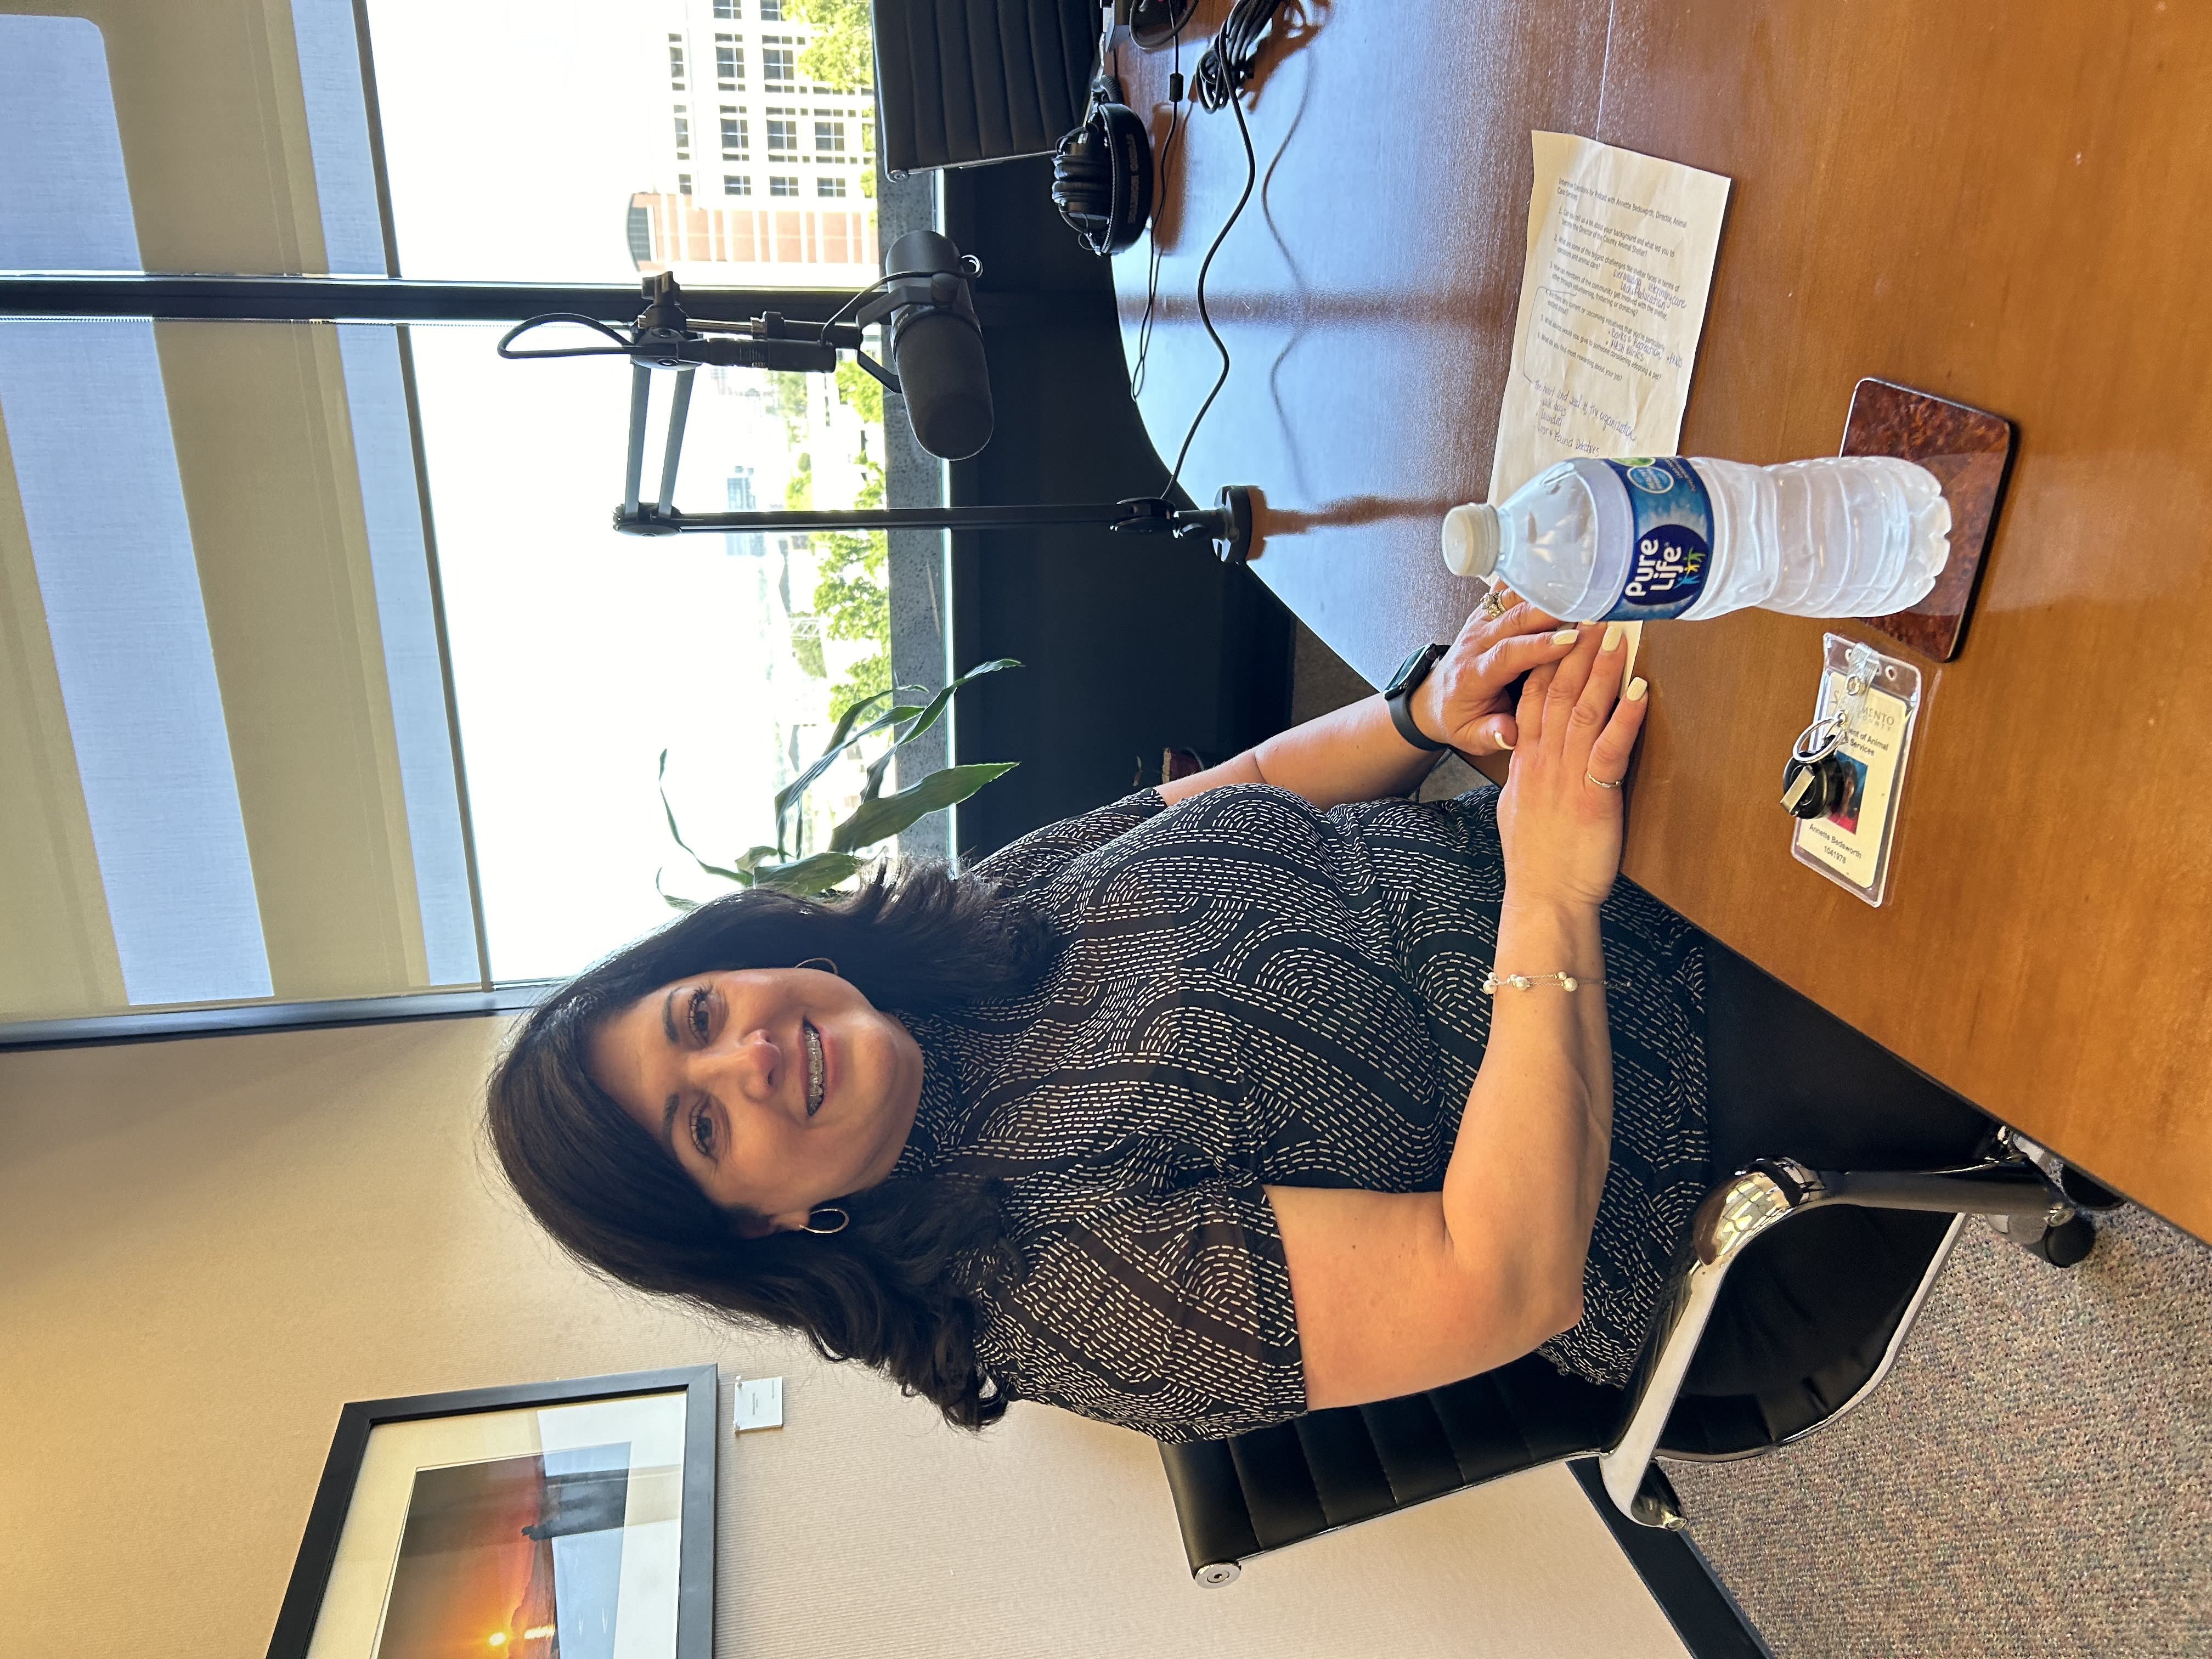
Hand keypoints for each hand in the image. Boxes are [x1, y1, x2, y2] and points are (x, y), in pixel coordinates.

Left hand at [1409, 584, 1584, 754]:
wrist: (1435, 699)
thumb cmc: (1459, 719)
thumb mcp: (1470, 737)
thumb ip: (1489, 735)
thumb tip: (1508, 735)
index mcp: (1474, 675)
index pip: (1507, 654)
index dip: (1539, 645)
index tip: (1571, 639)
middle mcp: (1476, 642)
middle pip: (1514, 619)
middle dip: (1552, 612)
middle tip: (1591, 608)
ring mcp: (1480, 623)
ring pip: (1513, 599)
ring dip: (1547, 593)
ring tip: (1584, 588)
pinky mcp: (1485, 612)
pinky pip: (1508, 589)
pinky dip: (1532, 579)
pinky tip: (1559, 572)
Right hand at [1494, 620, 1648, 909]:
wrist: (1544, 899)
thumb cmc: (1536, 861)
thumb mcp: (1518, 807)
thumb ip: (1526, 773)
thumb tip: (1528, 751)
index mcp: (1526, 762)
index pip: (1532, 696)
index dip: (1548, 658)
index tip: (1562, 627)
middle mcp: (1543, 761)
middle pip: (1557, 692)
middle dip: (1576, 649)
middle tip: (1594, 611)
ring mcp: (1567, 777)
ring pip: (1583, 711)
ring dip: (1602, 670)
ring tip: (1617, 635)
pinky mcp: (1594, 796)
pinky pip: (1610, 748)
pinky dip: (1626, 717)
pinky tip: (1638, 689)